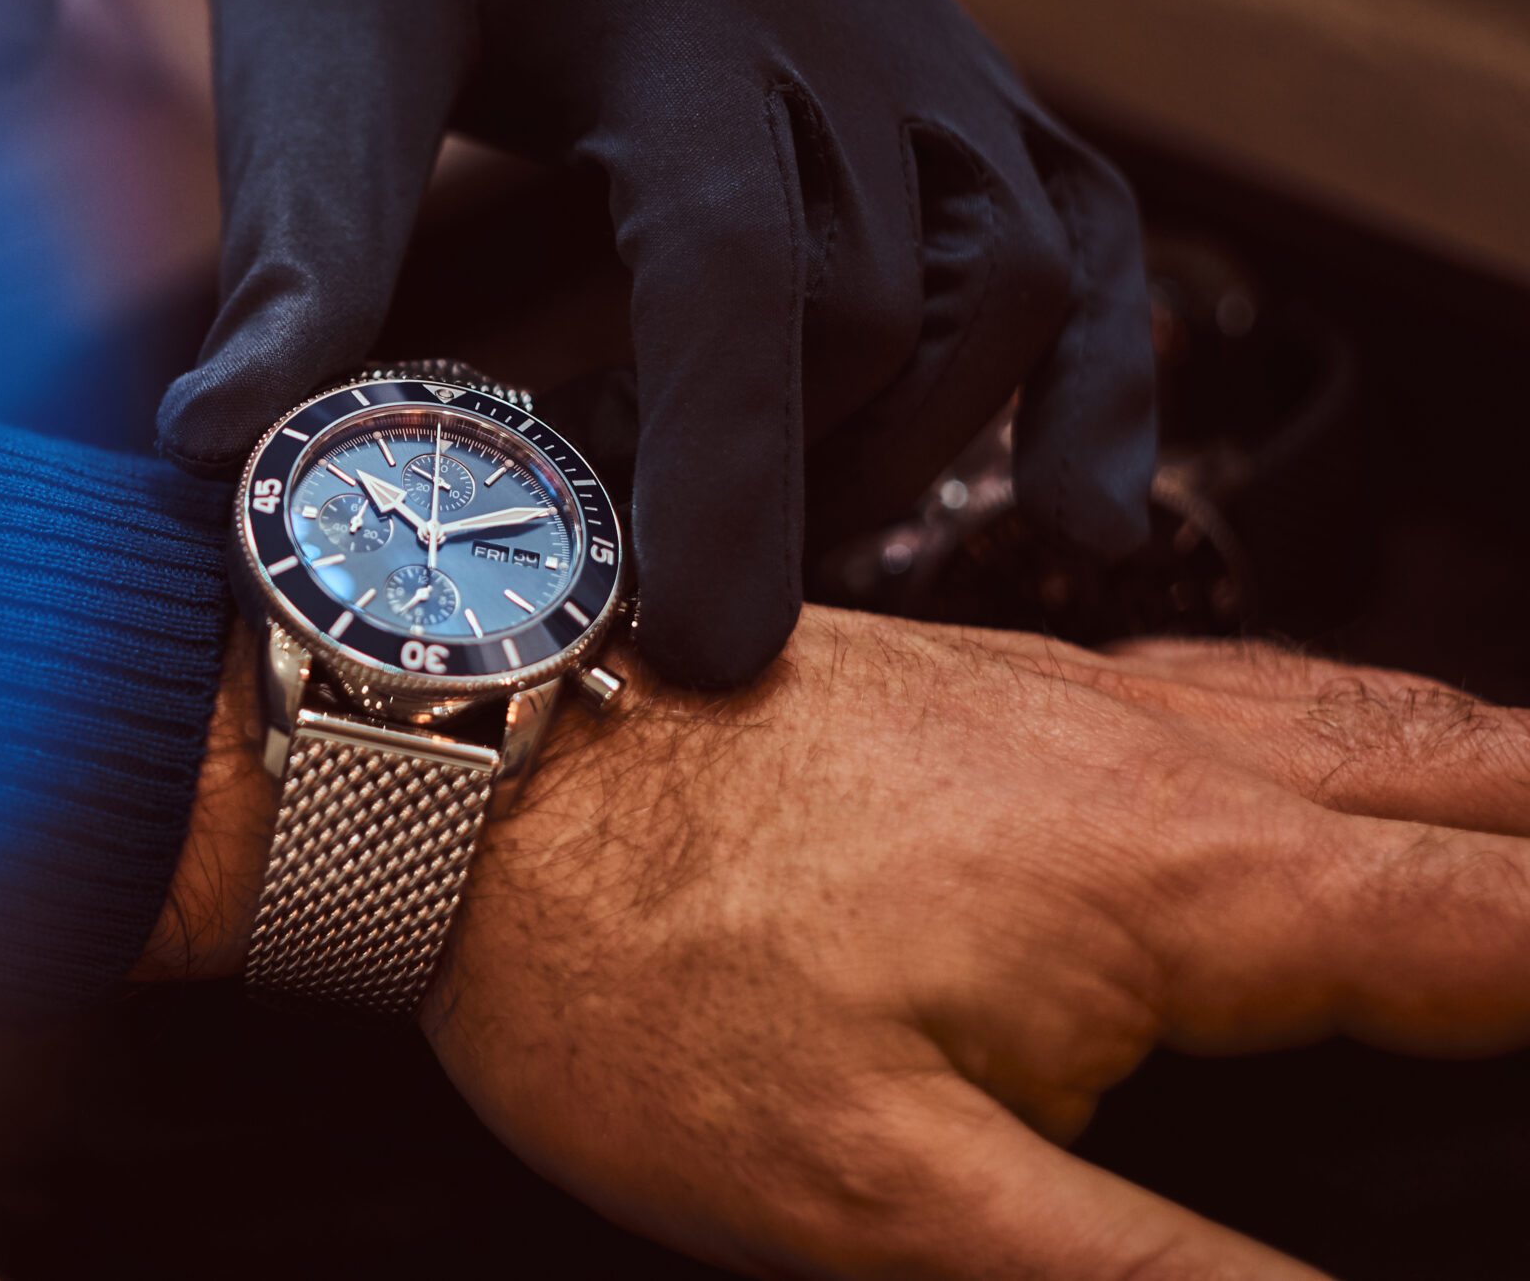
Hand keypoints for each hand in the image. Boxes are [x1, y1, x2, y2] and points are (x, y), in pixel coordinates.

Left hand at [138, 0, 1155, 687]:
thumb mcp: (301, 40)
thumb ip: (289, 247)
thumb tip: (208, 453)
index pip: (736, 252)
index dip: (727, 463)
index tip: (708, 649)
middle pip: (874, 293)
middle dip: (784, 477)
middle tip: (666, 606)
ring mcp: (908, 6)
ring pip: (1014, 266)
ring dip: (915, 443)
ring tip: (792, 550)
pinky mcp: (938, 45)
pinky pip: (1077, 208)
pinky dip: (1088, 371)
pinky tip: (1079, 514)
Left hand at [427, 611, 1529, 1276]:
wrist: (460, 756)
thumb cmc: (630, 970)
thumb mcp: (886, 1199)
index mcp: (1185, 883)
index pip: (1511, 934)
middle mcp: (1154, 752)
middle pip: (1474, 783)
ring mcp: (1063, 697)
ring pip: (1355, 712)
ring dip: (1491, 777)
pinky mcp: (977, 687)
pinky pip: (1228, 683)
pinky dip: (1343, 728)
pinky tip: (1314, 766)